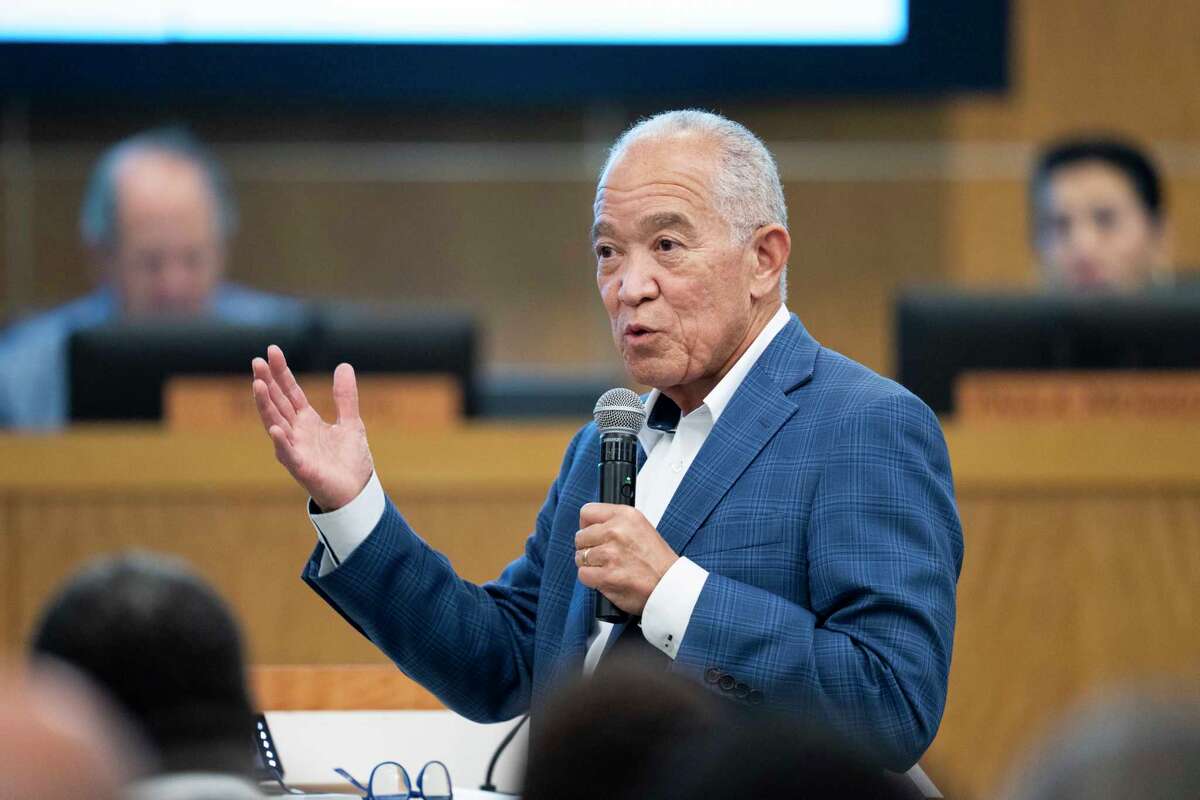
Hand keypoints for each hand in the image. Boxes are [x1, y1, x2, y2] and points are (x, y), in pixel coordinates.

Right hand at [251, 345, 373, 510]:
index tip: (271, 350)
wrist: (357, 492)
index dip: (281, 372)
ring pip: (276, 423)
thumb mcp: (351, 422)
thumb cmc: (350, 461)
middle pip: (278, 403)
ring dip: (266, 406)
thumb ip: (345, 396)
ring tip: (258, 385)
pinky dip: (282, 442)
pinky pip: (288, 454)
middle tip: (257, 360)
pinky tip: (275, 429)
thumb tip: (344, 365)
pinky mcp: (302, 468)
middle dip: (267, 382)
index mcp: (307, 420)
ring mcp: (296, 449)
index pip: (289, 391)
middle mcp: (296, 432)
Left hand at [574, 503, 678, 615]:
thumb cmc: (657, 560)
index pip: (587, 512)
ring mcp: (610, 554)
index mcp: (626, 515)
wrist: (670, 585)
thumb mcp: (640, 527)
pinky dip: (592, 579)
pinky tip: (606, 578)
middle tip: (604, 555)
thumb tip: (588, 525)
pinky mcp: (607, 575)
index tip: (591, 532)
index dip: (586, 525)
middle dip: (589, 547)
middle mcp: (617, 531)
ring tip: (608, 567)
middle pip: (580, 536)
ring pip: (580, 557)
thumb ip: (615, 522)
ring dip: (591, 565)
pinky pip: (584, 574)